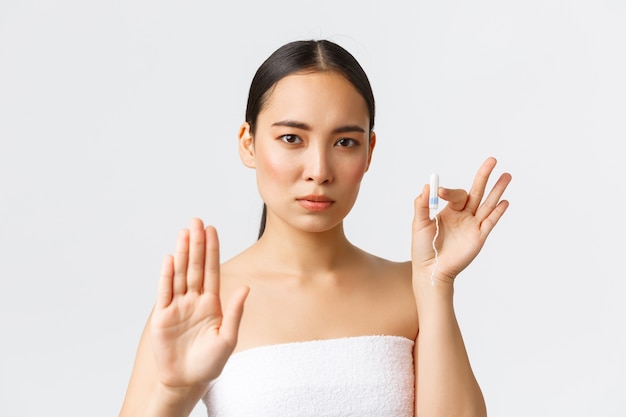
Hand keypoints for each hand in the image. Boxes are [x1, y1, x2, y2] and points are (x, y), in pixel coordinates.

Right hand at [150, 218, 248, 389]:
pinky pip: (164, 292)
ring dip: (182, 253)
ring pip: (180, 274)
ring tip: (184, 232)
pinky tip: (170, 258)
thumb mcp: (227, 338)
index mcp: (212, 303)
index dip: (212, 250)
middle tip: (197, 221)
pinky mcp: (162, 317)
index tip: (212, 230)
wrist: (186, 381)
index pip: (212, 271)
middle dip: (196, 244)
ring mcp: (177, 306)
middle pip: (195, 267)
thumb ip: (235, 312)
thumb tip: (246, 287)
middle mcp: (194, 300)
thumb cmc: (209, 363)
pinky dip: (166, 275)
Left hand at [411, 157, 511, 283]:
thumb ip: (422, 205)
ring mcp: (473, 225)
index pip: (456, 194)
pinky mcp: (479, 237)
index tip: (439, 193)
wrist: (431, 270)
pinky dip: (498, 212)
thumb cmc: (423, 248)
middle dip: (484, 176)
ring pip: (488, 204)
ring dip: (497, 190)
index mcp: (450, 211)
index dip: (448, 191)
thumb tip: (427, 186)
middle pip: (477, 192)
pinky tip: (504, 201)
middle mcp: (464, 215)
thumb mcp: (419, 223)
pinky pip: (490, 222)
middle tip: (492, 160)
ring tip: (506, 175)